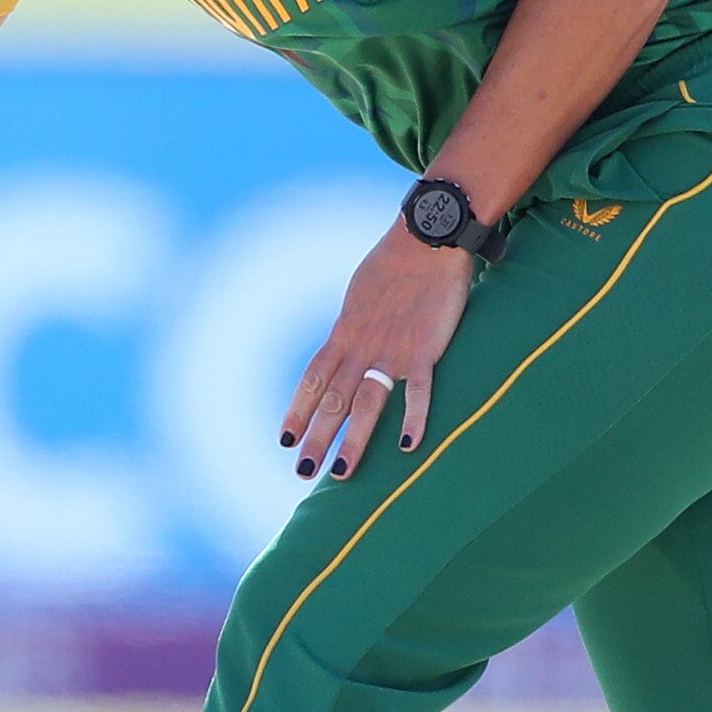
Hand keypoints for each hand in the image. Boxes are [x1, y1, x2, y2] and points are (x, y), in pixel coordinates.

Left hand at [281, 224, 477, 481]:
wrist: (426, 238)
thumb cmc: (394, 262)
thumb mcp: (360, 294)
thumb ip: (352, 325)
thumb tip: (344, 344)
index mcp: (344, 332)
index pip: (313, 380)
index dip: (297, 411)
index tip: (285, 440)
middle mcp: (361, 346)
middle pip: (333, 401)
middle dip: (316, 439)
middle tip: (302, 472)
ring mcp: (391, 350)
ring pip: (367, 403)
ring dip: (353, 440)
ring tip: (341, 472)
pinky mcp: (424, 349)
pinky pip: (418, 390)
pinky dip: (413, 418)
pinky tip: (408, 447)